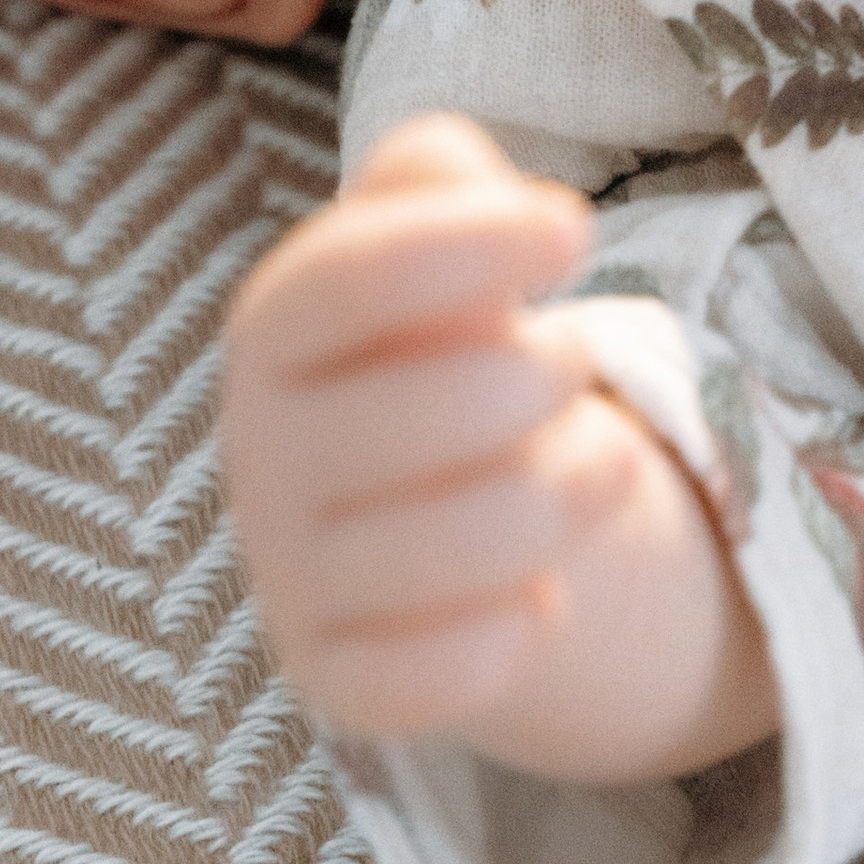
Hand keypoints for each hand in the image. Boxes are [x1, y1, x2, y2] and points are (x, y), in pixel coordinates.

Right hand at [221, 114, 774, 779]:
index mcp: (272, 330)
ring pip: (448, 551)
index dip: (462, 244)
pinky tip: (545, 599)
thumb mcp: (433, 236)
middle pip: (415, 415)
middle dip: (542, 377)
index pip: (338, 279)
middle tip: (575, 362)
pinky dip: (514, 636)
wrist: (430, 503)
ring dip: (566, 497)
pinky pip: (426, 682)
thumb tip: (507, 210)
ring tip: (604, 464)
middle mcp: (259, 455)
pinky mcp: (332, 681)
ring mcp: (288, 577)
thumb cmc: (439, 343)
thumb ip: (439, 181)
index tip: (573, 228)